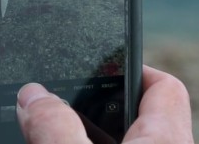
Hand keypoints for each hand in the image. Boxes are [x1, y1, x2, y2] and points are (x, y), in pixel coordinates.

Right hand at [16, 66, 193, 143]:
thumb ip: (56, 129)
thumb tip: (33, 96)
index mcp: (165, 140)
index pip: (164, 86)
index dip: (133, 67)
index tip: (100, 62)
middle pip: (139, 115)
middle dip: (97, 105)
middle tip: (59, 102)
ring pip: (125, 141)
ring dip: (86, 133)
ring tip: (47, 129)